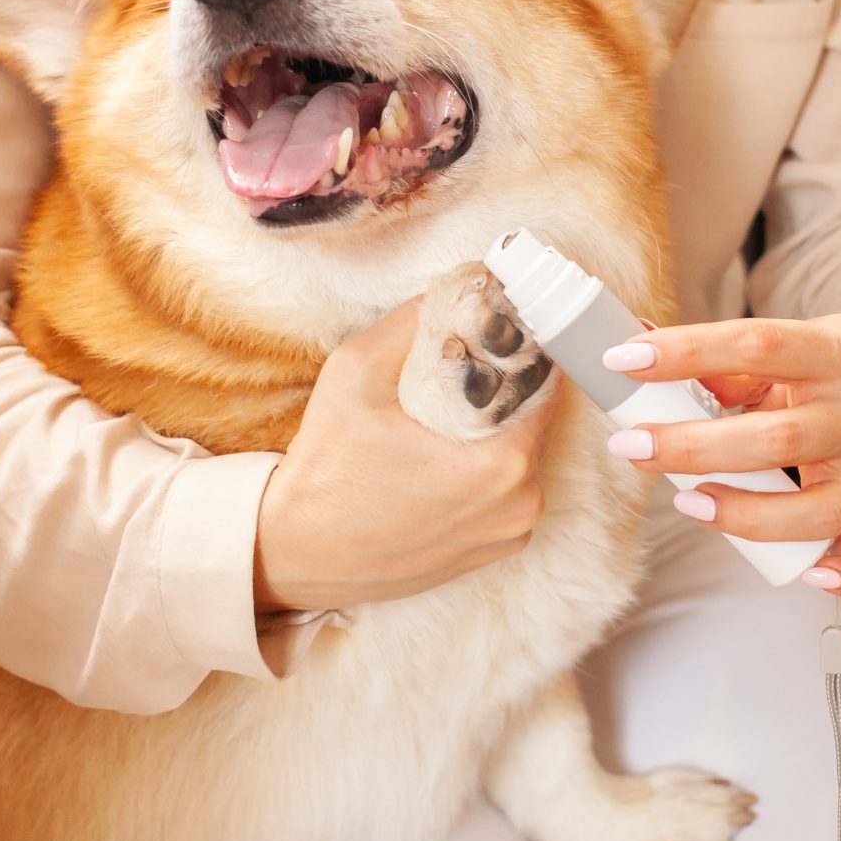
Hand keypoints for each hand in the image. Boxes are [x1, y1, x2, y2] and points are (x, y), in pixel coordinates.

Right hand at [255, 296, 563, 612]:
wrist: (294, 554)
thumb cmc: (326, 470)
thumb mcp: (355, 373)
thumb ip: (413, 322)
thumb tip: (460, 286)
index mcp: (503, 464)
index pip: (546, 383)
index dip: (525, 348)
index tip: (500, 329)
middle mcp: (522, 505)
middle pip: (536, 420)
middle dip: (508, 387)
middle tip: (469, 363)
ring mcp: (509, 534)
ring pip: (524, 456)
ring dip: (498, 429)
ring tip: (451, 410)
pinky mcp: (492, 552)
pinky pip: (506, 492)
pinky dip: (487, 468)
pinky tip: (444, 454)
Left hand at [603, 315, 840, 607]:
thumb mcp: (798, 347)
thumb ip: (729, 363)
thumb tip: (643, 348)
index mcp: (835, 354)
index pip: (758, 345)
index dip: (687, 351)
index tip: (625, 358)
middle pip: (774, 439)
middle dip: (691, 445)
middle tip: (632, 444)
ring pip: (814, 510)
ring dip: (742, 513)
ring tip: (685, 500)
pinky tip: (810, 574)